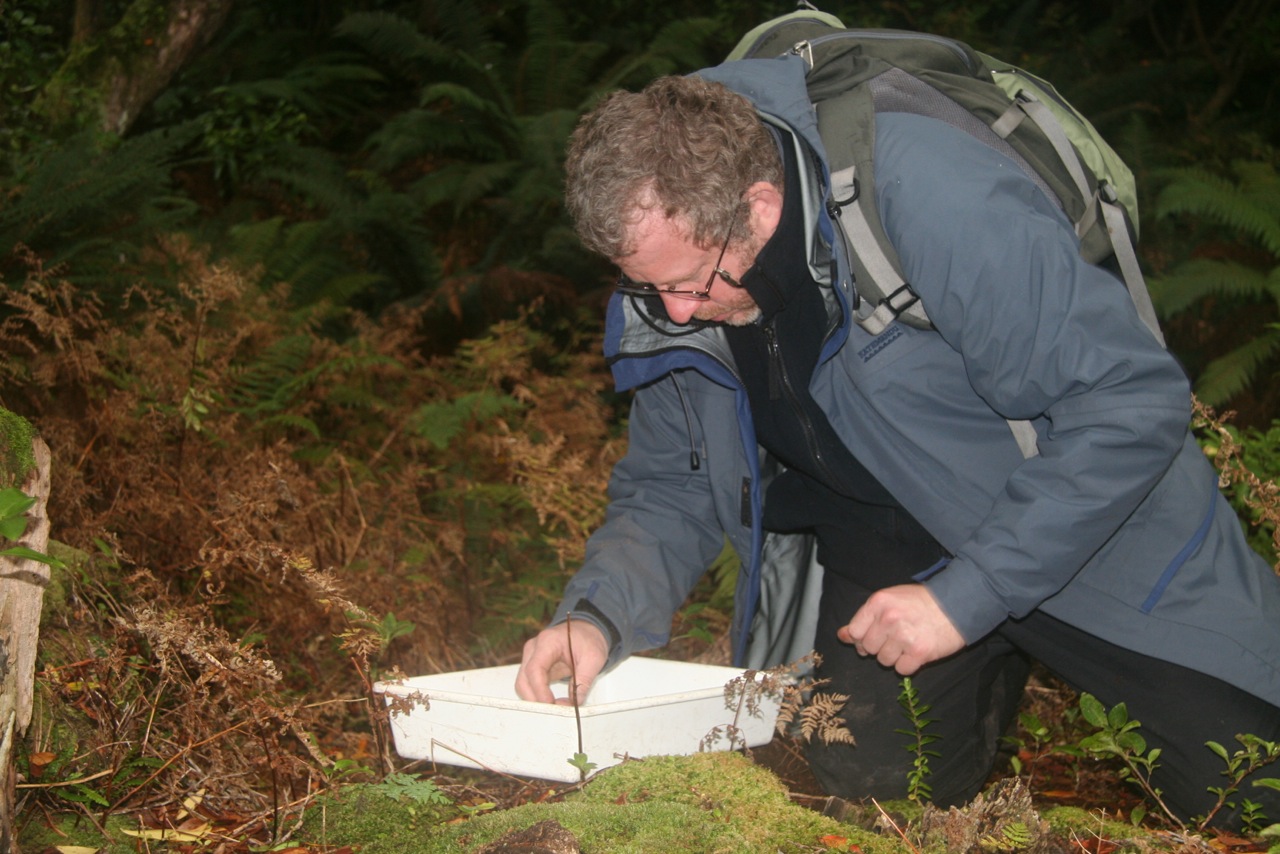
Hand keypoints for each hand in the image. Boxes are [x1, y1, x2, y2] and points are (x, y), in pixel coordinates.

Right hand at [514, 620, 608, 704]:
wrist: (586, 631)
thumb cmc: (589, 641)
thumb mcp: (594, 659)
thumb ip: (583, 682)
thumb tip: (572, 704)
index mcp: (548, 641)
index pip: (535, 669)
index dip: (540, 690)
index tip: (551, 704)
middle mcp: (534, 648)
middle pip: (523, 679)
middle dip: (535, 699)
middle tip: (553, 711)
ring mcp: (531, 657)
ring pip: (523, 684)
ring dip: (535, 699)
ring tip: (554, 708)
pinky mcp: (533, 665)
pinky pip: (529, 684)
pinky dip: (537, 695)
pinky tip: (550, 702)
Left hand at [838, 584, 964, 674]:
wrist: (957, 604)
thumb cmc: (921, 602)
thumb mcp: (889, 601)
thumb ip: (865, 618)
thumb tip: (842, 636)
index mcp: (878, 603)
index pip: (854, 632)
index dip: (862, 638)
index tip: (875, 636)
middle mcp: (888, 619)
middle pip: (868, 649)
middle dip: (880, 647)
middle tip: (897, 637)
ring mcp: (904, 636)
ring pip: (884, 661)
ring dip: (895, 656)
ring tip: (909, 642)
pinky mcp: (920, 652)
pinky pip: (902, 670)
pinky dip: (909, 665)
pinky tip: (917, 651)